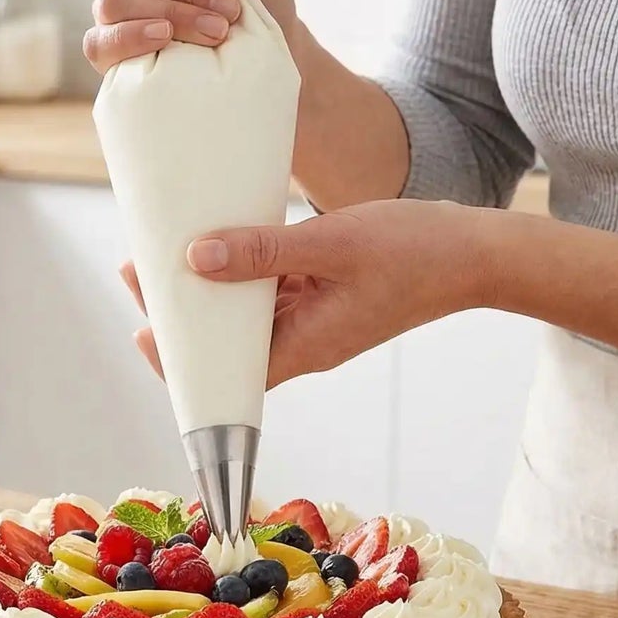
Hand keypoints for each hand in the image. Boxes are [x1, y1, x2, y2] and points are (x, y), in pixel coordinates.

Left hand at [120, 200, 488, 386]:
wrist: (476, 252)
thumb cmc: (415, 253)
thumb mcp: (330, 244)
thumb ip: (262, 252)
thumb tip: (196, 258)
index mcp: (306, 348)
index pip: (227, 378)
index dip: (181, 363)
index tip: (144, 333)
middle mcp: (304, 342)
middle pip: (227, 344)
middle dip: (182, 313)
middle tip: (140, 269)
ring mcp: (313, 319)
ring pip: (244, 315)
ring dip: (207, 288)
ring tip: (166, 248)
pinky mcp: (321, 295)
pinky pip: (270, 291)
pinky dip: (241, 271)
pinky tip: (218, 238)